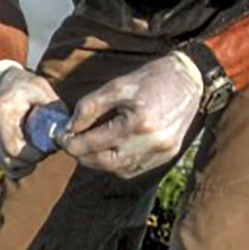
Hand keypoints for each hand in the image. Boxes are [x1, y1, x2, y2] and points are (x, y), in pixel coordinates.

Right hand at [0, 60, 60, 174]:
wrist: (1, 82)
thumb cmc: (25, 85)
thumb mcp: (42, 90)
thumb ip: (55, 108)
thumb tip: (68, 131)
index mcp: (3, 114)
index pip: (14, 148)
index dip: (33, 155)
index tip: (49, 148)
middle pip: (10, 160)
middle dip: (32, 160)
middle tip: (47, 149)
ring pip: (7, 165)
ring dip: (26, 164)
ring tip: (39, 150)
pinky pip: (4, 164)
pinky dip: (18, 164)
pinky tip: (29, 154)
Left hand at [63, 50, 205, 177]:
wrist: (190, 80)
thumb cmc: (151, 78)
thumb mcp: (117, 85)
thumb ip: (90, 107)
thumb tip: (70, 127)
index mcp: (138, 123)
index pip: (93, 142)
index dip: (70, 141)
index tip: (58, 135)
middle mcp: (151, 143)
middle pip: (104, 162)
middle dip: (81, 155)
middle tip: (69, 143)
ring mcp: (161, 153)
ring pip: (118, 170)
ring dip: (98, 162)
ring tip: (86, 146)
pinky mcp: (167, 156)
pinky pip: (134, 170)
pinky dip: (116, 164)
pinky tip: (109, 151)